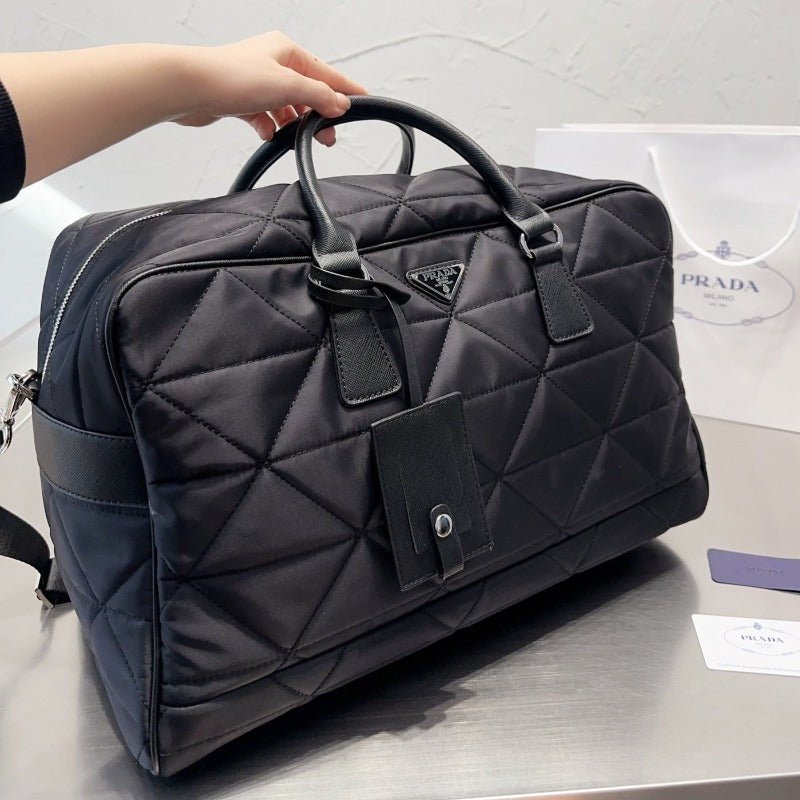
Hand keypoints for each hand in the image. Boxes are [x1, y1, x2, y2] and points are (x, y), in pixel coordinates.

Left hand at [175, 32, 366, 145]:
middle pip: (307, 92)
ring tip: (302, 139)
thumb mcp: (287, 85)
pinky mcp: (240, 100)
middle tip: (329, 135)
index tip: (363, 100)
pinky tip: (270, 134)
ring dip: (294, 123)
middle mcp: (272, 63)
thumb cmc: (231, 77)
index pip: (326, 72)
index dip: (345, 88)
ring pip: (286, 106)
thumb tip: (340, 103)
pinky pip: (264, 116)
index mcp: (286, 51)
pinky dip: (270, 127)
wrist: (189, 87)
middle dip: (318, 114)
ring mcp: (256, 82)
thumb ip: (318, 95)